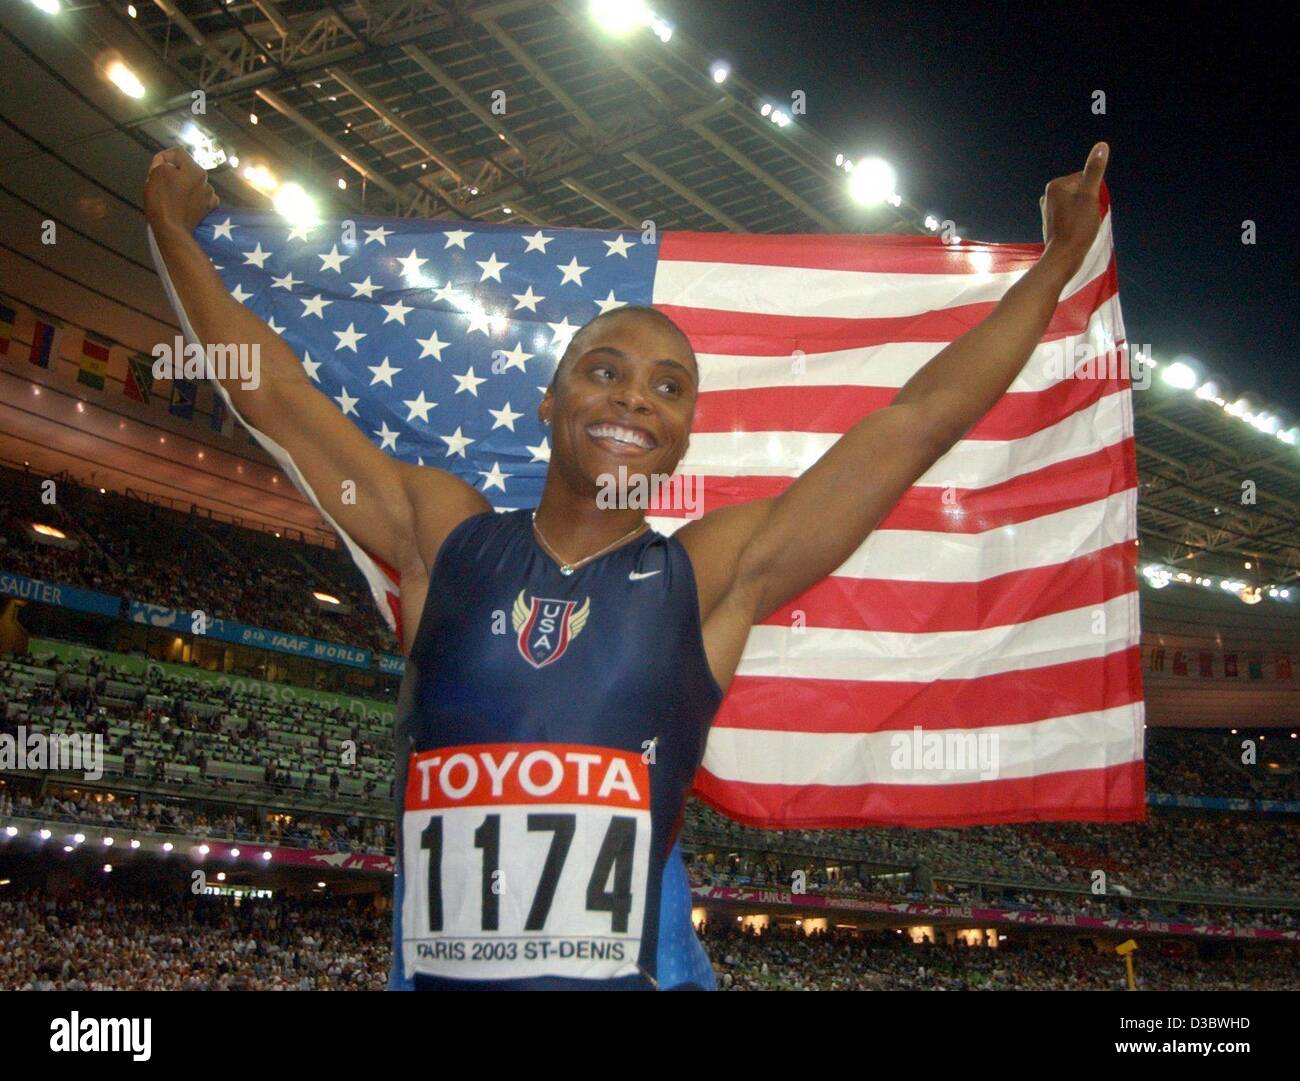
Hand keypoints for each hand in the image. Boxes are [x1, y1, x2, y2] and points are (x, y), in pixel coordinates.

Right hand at [143, 147, 218, 235]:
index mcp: (196, 170)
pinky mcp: (207, 209)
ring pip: (191, 183)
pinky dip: (189, 197)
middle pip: (185, 168)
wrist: (172, 229)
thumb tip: (166, 165)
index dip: (163, 156)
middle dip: (172, 171)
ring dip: (181, 184)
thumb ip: (161, 163)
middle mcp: (206, 181)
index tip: (155, 166)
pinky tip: (182, 202)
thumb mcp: (156, 174)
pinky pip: (196, 196)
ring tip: (170, 194)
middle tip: (159, 181)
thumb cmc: (162, 200)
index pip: (178, 153)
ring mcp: (209, 196)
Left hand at [1039, 141, 1108, 273]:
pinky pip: (1071, 216)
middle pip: (1081, 191)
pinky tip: (1077, 232)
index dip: (1095, 193)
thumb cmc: (1077, 228)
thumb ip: (1094, 171)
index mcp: (1056, 185)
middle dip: (1089, 203)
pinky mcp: (1051, 223)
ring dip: (1085, 213)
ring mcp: (1048, 210)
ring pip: (1077, 204)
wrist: (1063, 258)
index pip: (1086, 178)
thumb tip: (1101, 145)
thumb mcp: (1090, 196)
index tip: (1091, 208)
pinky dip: (1077, 222)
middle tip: (1087, 219)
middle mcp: (1048, 196)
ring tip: (1083, 226)